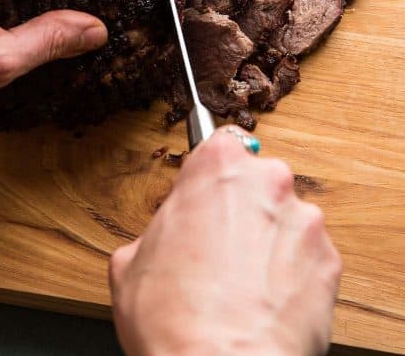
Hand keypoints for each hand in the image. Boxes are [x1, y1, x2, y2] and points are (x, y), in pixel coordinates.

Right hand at [110, 127, 340, 355]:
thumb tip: (162, 244)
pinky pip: (308, 258)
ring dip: (268, 242)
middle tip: (215, 250)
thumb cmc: (172, 316)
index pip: (219, 144)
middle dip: (240, 209)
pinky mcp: (329, 262)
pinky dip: (292, 275)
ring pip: (284, 220)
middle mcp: (267, 180)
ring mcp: (304, 220)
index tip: (204, 196)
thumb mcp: (130, 261)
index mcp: (217, 165)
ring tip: (242, 286)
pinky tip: (266, 303)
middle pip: (255, 181)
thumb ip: (156, 231)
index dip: (208, 177)